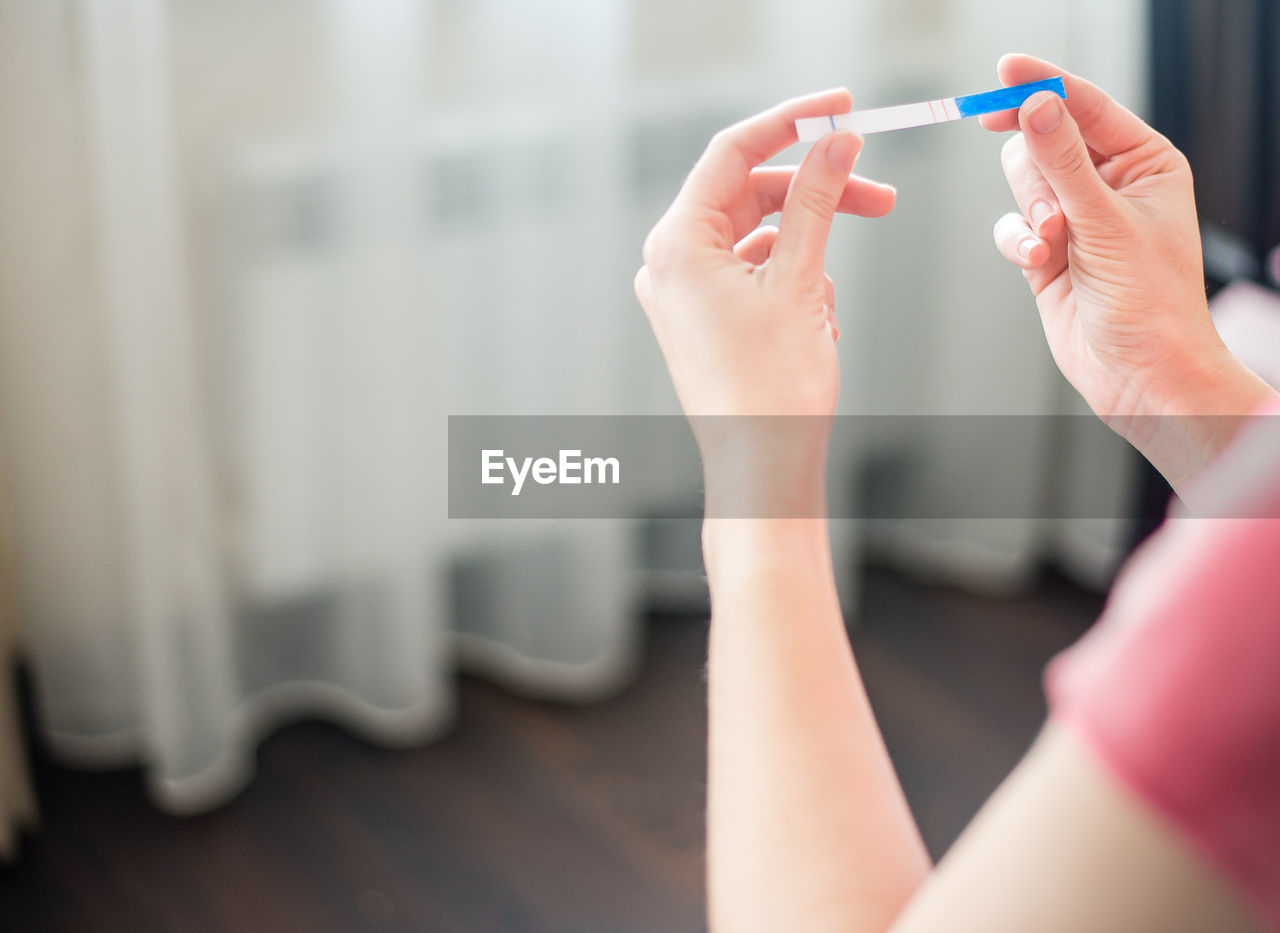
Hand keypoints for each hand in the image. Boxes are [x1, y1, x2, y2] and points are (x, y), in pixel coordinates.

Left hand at [634, 90, 894, 422]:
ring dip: (808, 251)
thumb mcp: (801, 280)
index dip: (793, 123)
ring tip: (832, 302)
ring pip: (756, 238)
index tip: (844, 108)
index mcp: (677, 243)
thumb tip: (837, 145)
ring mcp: (683, 293)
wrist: (760, 468)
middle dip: (815, 195)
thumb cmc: (771, 389)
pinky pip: (752, 276)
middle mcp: (669, 263)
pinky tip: (818, 322)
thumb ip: (817, 201)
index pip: (733, 152)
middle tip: (879, 196)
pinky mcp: (701, 319)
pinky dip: (792, 283)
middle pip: (748, 195)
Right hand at [982, 54, 1242, 428]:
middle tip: (1037, 190)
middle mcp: (1108, 186)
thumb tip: (1034, 108)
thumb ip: (1063, 162)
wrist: (1139, 374)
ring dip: (1030, 214)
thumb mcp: (1105, 222)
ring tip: (1054, 245)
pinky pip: (1011, 225)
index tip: (1004, 71)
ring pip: (1022, 184)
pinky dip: (1018, 242)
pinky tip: (1040, 263)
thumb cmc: (1151, 304)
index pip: (1085, 106)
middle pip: (1043, 141)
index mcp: (1144, 162)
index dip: (1043, 86)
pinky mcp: (1046, 252)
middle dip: (1037, 172)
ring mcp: (1075, 219)